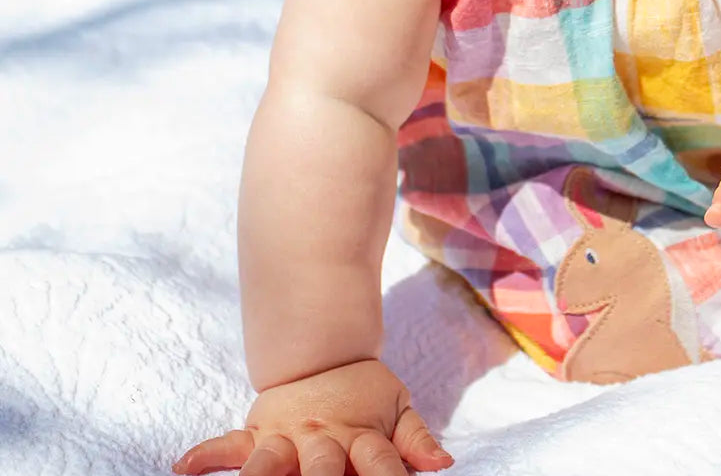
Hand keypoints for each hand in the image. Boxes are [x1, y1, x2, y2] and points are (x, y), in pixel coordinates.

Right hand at [172, 358, 451, 475]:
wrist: (322, 352)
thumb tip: (443, 464)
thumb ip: (416, 438)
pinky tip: (183, 469)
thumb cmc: (364, 393)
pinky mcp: (256, 431)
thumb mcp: (397, 406)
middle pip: (321, 469)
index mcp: (360, 434)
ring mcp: (285, 434)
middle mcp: (321, 437)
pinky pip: (226, 445)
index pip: (380, 462)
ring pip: (268, 461)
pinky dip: (204, 456)